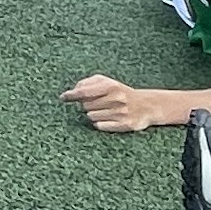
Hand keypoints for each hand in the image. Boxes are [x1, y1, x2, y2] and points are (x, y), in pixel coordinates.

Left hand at [60, 75, 188, 132]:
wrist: (147, 105)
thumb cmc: (121, 93)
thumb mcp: (107, 82)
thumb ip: (88, 83)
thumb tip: (73, 91)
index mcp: (111, 86)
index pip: (84, 91)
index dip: (72, 95)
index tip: (63, 98)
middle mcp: (116, 98)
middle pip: (86, 106)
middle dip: (88, 105)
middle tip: (99, 103)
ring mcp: (121, 112)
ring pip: (91, 117)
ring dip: (94, 114)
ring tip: (106, 110)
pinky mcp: (124, 125)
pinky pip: (100, 126)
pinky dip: (101, 123)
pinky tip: (109, 119)